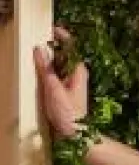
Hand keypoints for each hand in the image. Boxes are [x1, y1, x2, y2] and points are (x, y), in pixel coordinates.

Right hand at [32, 24, 89, 138]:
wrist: (75, 136)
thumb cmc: (68, 115)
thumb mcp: (53, 89)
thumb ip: (45, 69)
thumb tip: (39, 50)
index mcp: (78, 71)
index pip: (72, 47)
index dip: (63, 36)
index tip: (51, 28)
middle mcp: (76, 75)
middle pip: (64, 55)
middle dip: (52, 47)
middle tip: (38, 42)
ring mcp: (71, 83)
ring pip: (59, 65)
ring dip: (48, 60)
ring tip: (36, 55)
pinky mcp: (65, 92)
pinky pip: (56, 76)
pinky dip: (47, 71)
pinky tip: (39, 72)